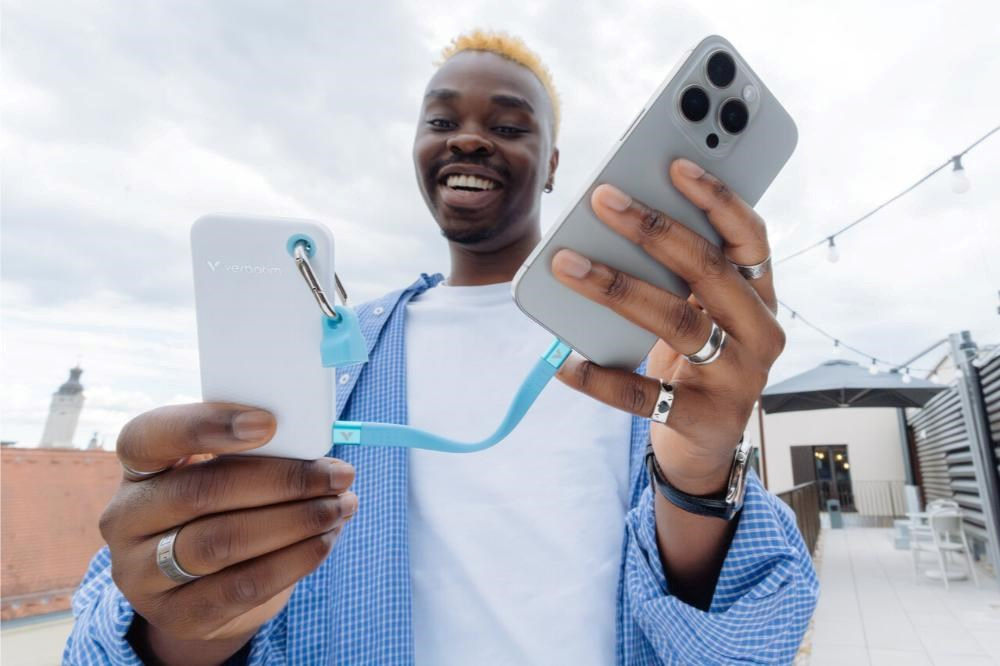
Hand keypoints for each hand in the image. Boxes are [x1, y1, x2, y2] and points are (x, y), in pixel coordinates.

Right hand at [100, 403, 356, 660]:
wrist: (202, 584)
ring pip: (219, 543)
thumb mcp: (225, 469)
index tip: (268, 423)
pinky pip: (238, 588)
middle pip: (200, 492)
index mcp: (138, 465)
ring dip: (293, 522)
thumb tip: (321, 458)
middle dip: (281, 480)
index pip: (150, 436)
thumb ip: (257, 453)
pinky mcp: (174, 615)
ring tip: (338, 507)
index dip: (205, 425)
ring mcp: (140, 573)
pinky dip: (291, 562)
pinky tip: (324, 542)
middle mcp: (126, 518)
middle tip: (335, 474)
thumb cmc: (224, 505)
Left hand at [551, 158, 781, 493]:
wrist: (706, 447)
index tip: (676, 163)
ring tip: (566, 263)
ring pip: (675, 324)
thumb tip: (617, 216)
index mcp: (761, 297)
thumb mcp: (701, 314)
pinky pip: (645, 394)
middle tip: (601, 199)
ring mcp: (736, 380)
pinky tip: (563, 360)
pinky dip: (601, 376)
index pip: (750, 237)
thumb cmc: (697, 361)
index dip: (717, 199)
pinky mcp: (702, 420)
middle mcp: (760, 334)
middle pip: (707, 271)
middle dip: (652, 229)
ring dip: (616, 287)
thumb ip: (680, 275)